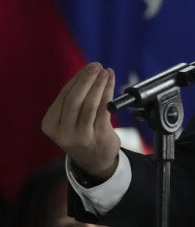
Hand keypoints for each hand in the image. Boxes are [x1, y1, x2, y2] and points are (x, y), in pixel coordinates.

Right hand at [40, 62, 120, 179]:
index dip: (77, 79)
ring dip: (99, 84)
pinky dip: (108, 93)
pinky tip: (111, 83)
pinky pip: (104, 110)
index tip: (88, 67)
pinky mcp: (98, 136)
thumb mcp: (68, 120)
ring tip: (106, 72)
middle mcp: (62, 132)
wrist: (94, 161)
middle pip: (75, 99)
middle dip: (87, 79)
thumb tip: (88, 72)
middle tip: (96, 66)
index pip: (63, 96)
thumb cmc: (81, 133)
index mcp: (50, 125)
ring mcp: (80, 136)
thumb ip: (73, 100)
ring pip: (90, 104)